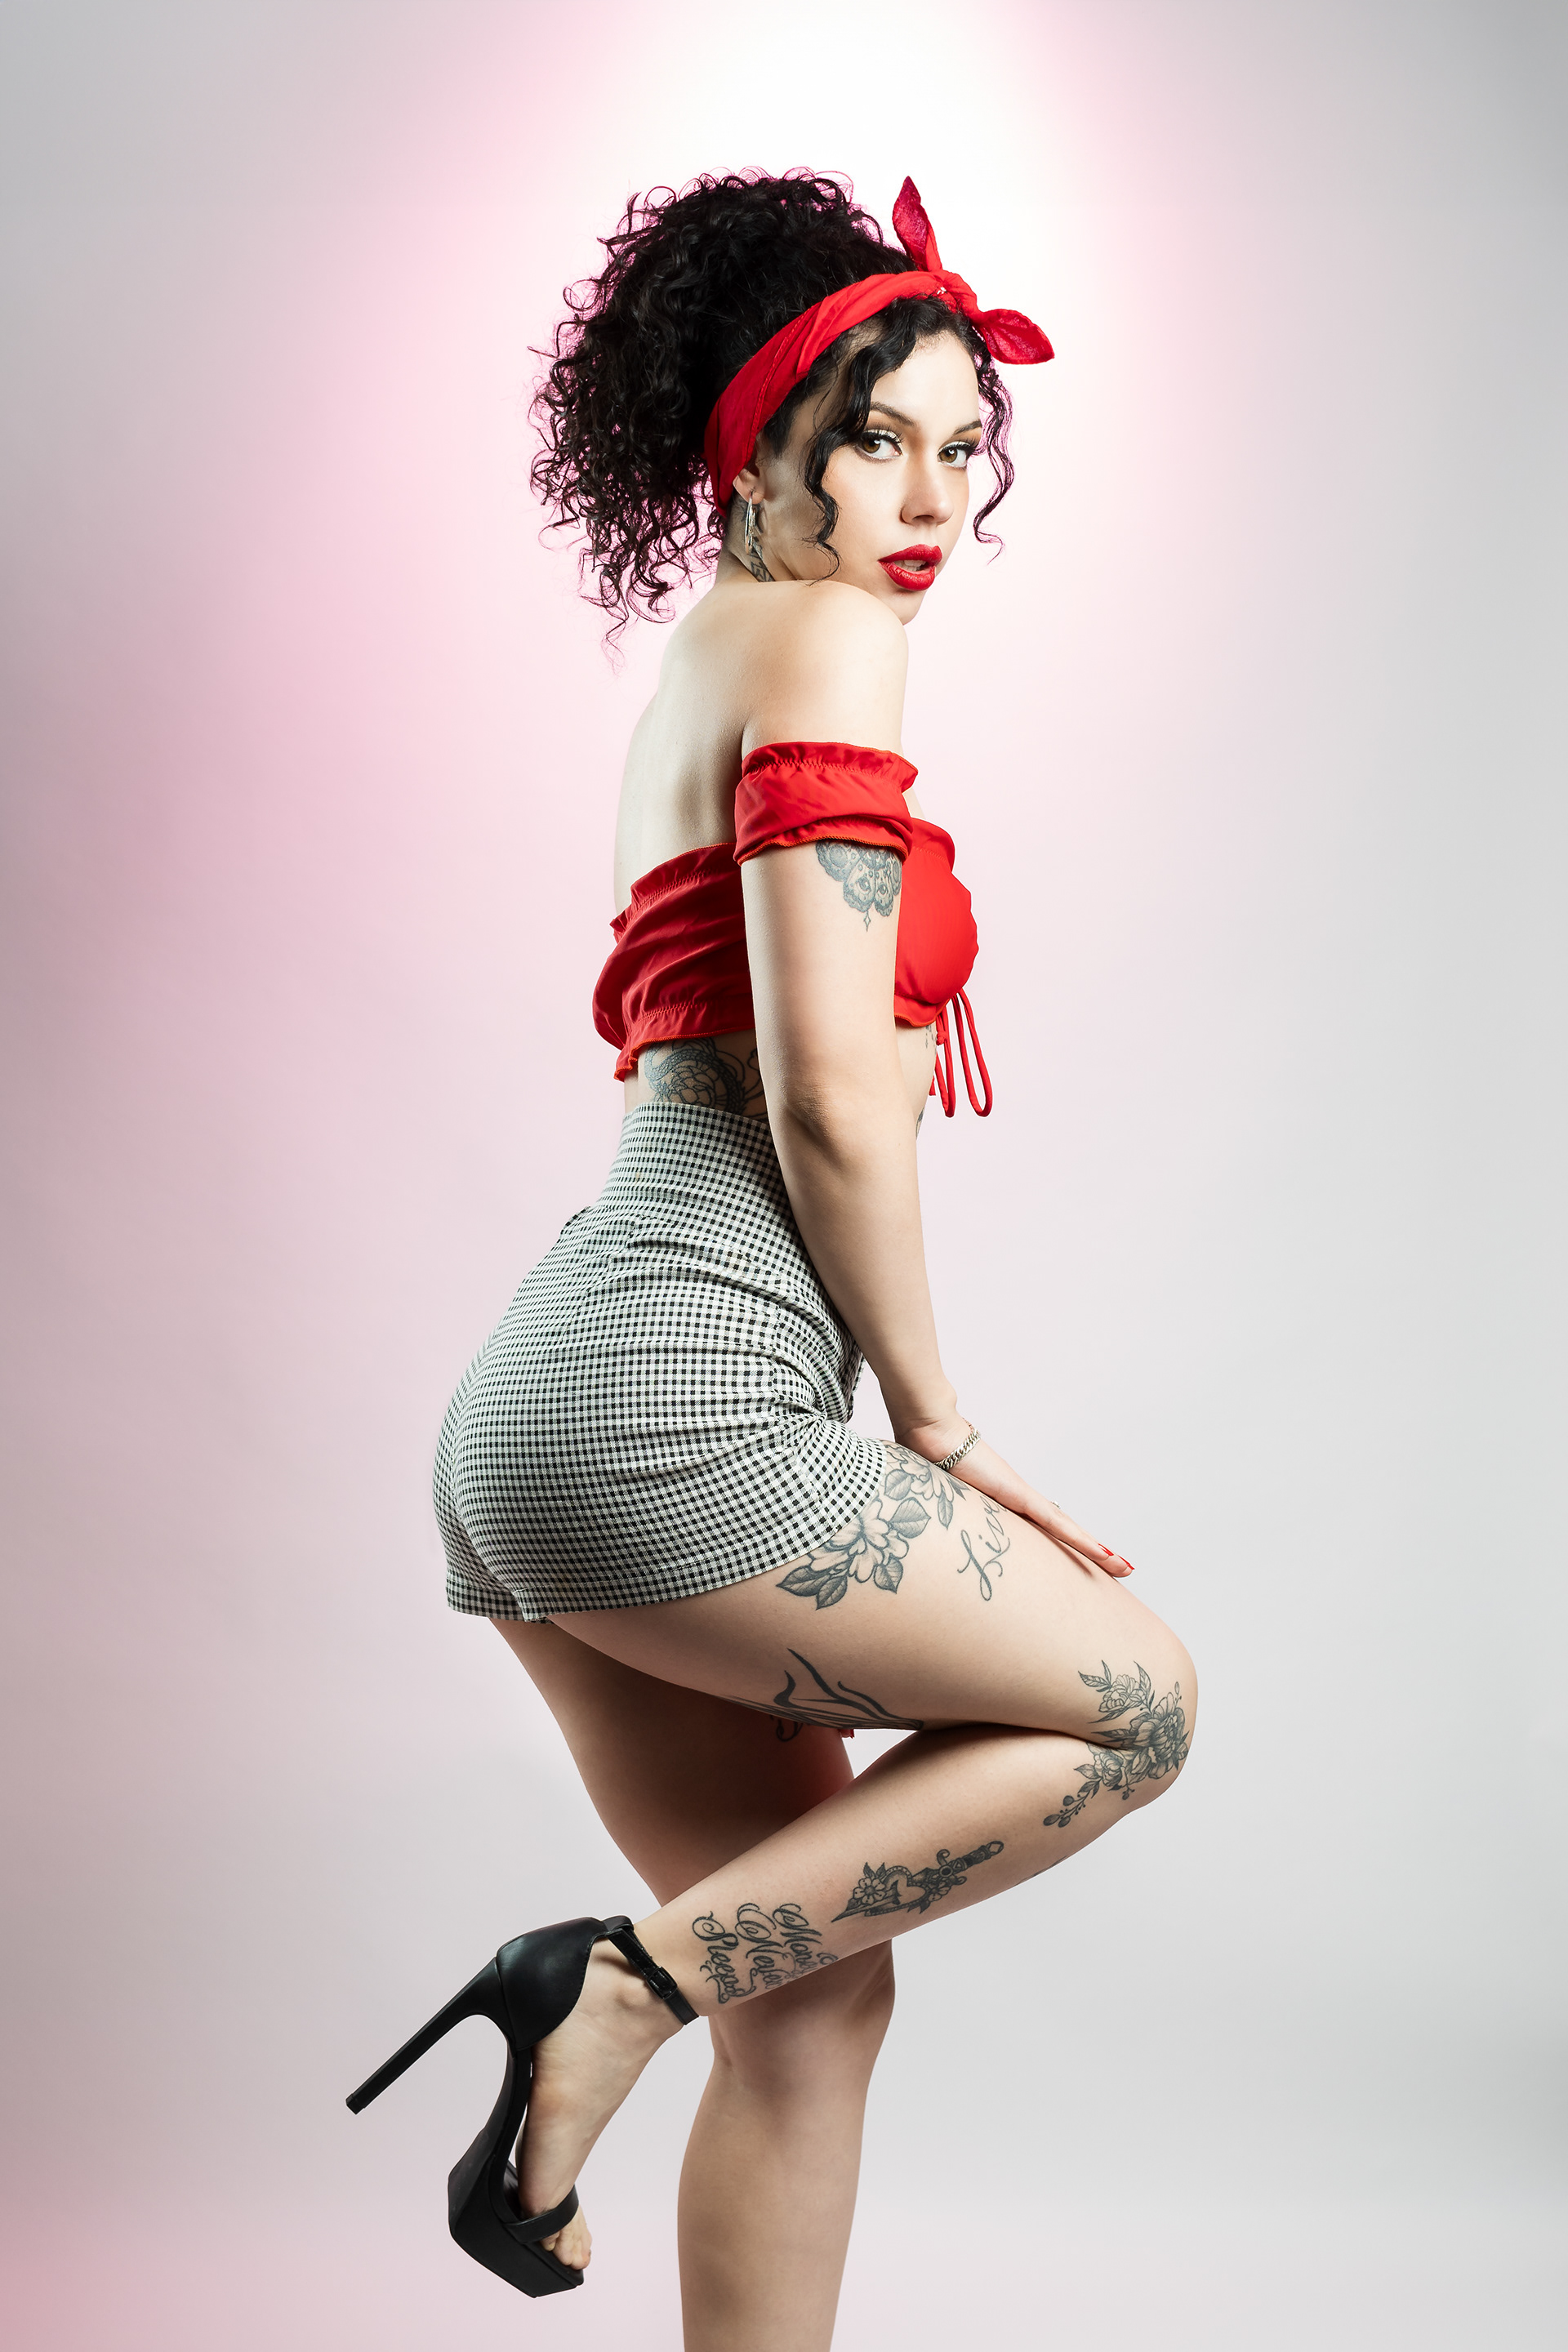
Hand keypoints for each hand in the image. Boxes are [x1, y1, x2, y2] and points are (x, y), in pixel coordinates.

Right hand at [893, 1416, 1135, 1577]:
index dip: (1061, 1544)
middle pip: (1060, 1533)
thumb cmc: (922, 1458)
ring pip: (1067, 1533)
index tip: (1081, 1557)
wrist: (926, 1427)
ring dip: (1096, 1551)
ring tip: (1125, 1568)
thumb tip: (906, 1521)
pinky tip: (1106, 1555)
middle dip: (1090, 1552)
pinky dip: (1082, 1540)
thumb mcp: (931, 1499)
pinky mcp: (1018, 1496)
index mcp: (999, 1506)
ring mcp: (1020, 1498)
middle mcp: (1016, 1502)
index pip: (1038, 1530)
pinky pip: (1056, 1525)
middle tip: (1122, 1569)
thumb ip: (930, 1511)